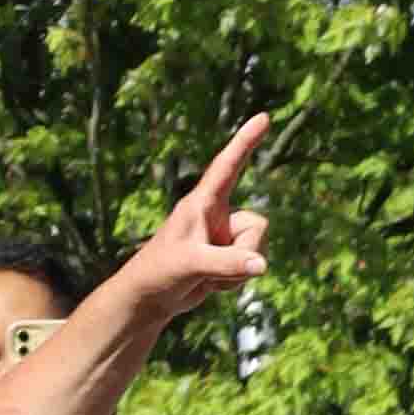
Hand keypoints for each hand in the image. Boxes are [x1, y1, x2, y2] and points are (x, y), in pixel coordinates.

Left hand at [96, 117, 274, 332]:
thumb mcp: (191, 265)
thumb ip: (227, 264)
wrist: (150, 297)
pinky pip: (251, 265)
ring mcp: (224, 237)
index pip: (227, 167)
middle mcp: (216, 215)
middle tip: (209, 267)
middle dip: (243, 252)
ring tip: (206, 276)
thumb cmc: (159, 271)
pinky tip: (210, 283)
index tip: (263, 117)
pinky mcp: (227, 257)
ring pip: (257, 248)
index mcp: (202, 203)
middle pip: (258, 225)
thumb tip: (262, 264)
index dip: (245, 142)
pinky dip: (234, 281)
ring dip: (236, 271)